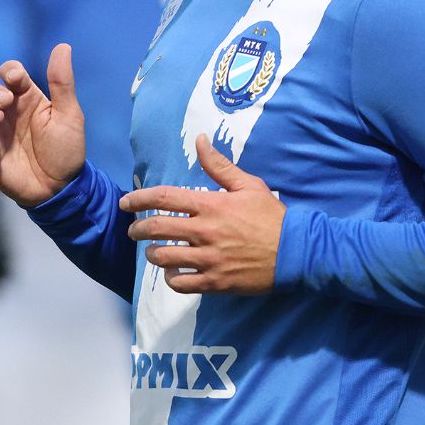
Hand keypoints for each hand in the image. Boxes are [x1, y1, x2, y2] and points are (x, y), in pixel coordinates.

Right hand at [0, 44, 85, 207]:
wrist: (62, 189)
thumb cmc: (67, 150)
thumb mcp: (69, 114)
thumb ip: (62, 82)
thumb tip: (63, 46)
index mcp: (27, 98)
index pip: (10, 73)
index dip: (9, 71)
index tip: (15, 79)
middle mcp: (8, 112)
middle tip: (5, 102)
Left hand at [121, 134, 284, 293]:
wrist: (296, 251)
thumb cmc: (271, 216)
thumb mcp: (248, 185)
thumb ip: (219, 165)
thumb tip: (199, 140)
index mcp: (210, 205)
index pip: (164, 198)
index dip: (139, 199)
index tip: (127, 203)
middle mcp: (204, 232)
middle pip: (156, 228)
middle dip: (137, 229)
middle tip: (134, 230)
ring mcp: (208, 259)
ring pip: (163, 258)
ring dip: (152, 254)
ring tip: (153, 252)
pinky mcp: (215, 282)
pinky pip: (180, 283)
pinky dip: (171, 278)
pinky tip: (172, 272)